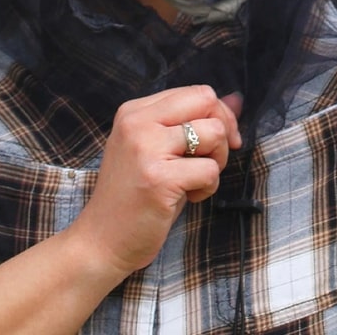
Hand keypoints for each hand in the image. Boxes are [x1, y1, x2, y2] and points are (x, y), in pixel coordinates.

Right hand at [69, 85, 242, 278]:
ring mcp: (146, 149)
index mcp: (135, 111)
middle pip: (207, 101)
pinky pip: (210, 170)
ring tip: (196, 179)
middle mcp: (137, 123)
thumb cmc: (136, 195)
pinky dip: (209, 187)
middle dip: (224, 129)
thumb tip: (236, 99)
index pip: (196, 93)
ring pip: (215, 132)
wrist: (100, 243)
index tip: (218, 140)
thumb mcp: (160, 148)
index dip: (218, 115)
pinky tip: (188, 198)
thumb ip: (193, 120)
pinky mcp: (159, 178)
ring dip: (218, 160)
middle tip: (213, 158)